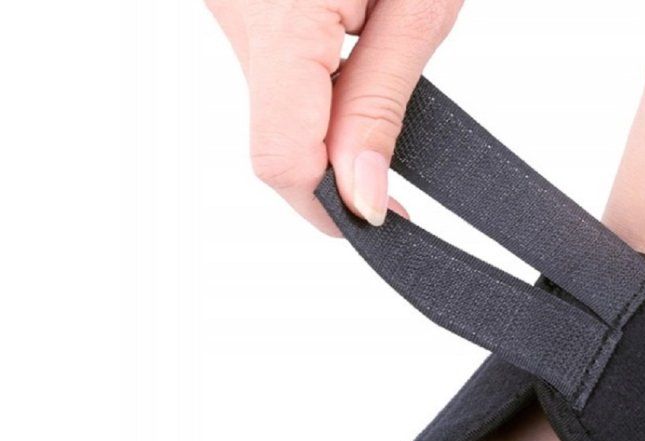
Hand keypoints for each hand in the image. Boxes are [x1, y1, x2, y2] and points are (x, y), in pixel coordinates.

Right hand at [207, 0, 462, 232]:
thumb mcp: (417, 7)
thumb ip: (379, 103)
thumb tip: (361, 197)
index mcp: (279, 17)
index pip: (285, 159)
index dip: (334, 203)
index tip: (383, 215)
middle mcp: (234, 13)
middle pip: (276, 140)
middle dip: (336, 160)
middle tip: (391, 151)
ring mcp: (227, 8)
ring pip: (272, 108)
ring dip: (326, 118)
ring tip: (377, 62)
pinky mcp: (235, 3)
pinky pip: (271, 70)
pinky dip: (312, 82)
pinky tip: (349, 44)